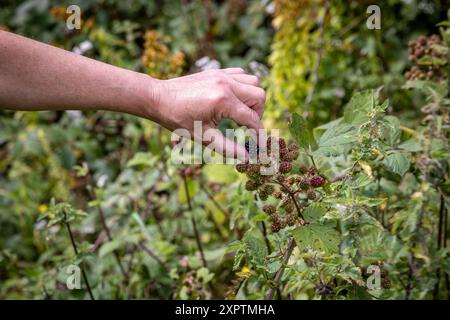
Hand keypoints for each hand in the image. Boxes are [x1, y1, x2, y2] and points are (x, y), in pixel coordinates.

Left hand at [148, 68, 265, 159]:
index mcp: (223, 101)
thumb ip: (227, 148)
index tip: (259, 146)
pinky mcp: (217, 72)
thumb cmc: (177, 120)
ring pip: (253, 83)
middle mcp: (226, 84)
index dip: (259, 134)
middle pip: (259, 97)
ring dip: (252, 99)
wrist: (158, 98)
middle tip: (247, 127)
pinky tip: (233, 99)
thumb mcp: (202, 137)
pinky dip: (243, 87)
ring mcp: (222, 75)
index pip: (252, 118)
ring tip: (241, 113)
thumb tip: (246, 158)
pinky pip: (241, 75)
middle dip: (258, 114)